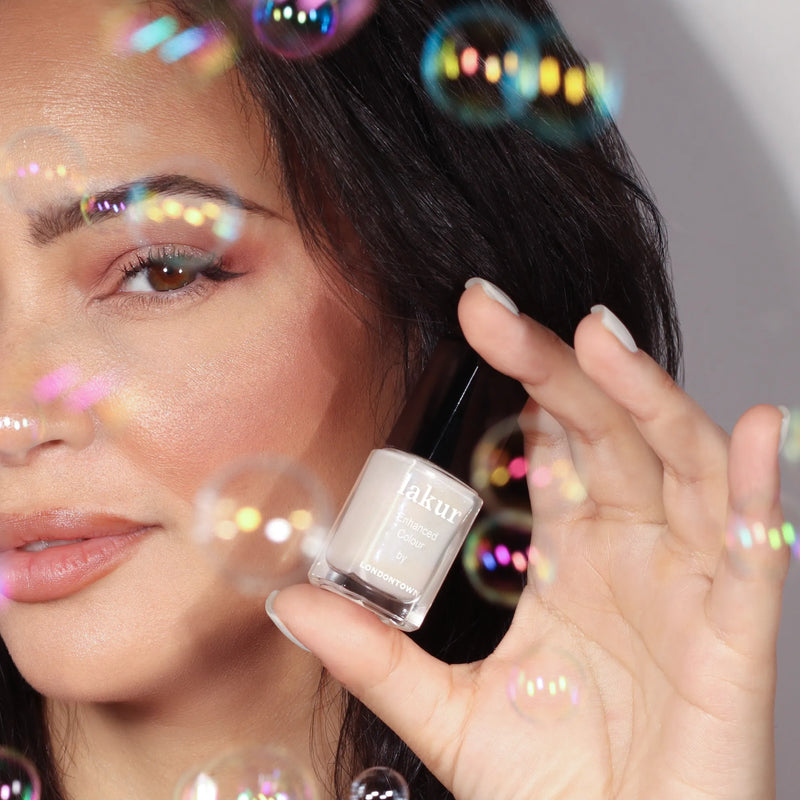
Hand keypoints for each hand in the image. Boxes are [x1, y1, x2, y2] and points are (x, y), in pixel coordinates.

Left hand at [270, 282, 788, 799]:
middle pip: (603, 435)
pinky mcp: (734, 638)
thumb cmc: (553, 791)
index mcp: (572, 561)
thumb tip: (291, 599)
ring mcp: (687, 587)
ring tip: (599, 337)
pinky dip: (759, 492)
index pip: (553, 447)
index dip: (521, 384)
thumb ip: (373, 651)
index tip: (472, 327)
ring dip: (646, 398)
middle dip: (558, 367)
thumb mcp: (447, 708)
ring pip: (678, 468)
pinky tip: (756, 430)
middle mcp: (632, 555)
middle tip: (492, 312)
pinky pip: (757, 553)